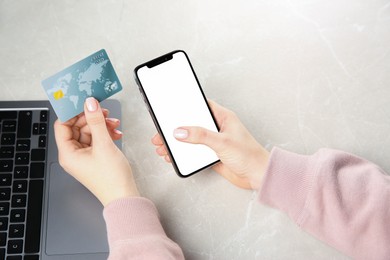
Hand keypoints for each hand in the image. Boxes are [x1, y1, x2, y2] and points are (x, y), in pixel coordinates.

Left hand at [54, 97, 138, 205]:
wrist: (124, 196)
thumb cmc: (112, 179)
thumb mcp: (103, 145)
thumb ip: (96, 121)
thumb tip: (89, 104)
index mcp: (67, 154)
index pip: (63, 125)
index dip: (73, 112)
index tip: (84, 102)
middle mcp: (73, 155)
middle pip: (77, 127)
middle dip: (91, 118)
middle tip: (103, 112)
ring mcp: (84, 157)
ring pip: (89, 132)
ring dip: (101, 126)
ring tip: (114, 124)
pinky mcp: (94, 158)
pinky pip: (96, 140)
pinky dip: (106, 134)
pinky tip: (116, 134)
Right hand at [152, 100, 269, 189]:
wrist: (258, 176)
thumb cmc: (249, 155)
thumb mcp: (222, 142)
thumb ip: (200, 136)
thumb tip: (181, 131)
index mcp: (223, 117)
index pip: (200, 106)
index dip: (185, 106)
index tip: (170, 107)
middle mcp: (217, 128)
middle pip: (191, 124)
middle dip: (175, 128)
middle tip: (161, 132)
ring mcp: (213, 142)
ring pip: (190, 139)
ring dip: (176, 143)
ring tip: (162, 146)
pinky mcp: (211, 155)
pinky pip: (193, 152)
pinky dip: (182, 154)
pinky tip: (173, 157)